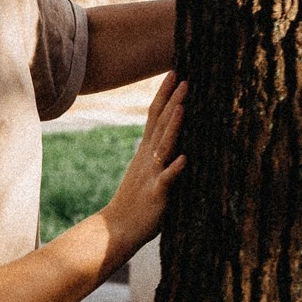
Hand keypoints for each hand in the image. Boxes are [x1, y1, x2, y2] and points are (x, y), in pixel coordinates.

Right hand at [100, 72, 186, 258]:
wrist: (116, 228)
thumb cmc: (136, 200)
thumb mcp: (146, 170)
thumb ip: (158, 151)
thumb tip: (173, 135)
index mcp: (146, 151)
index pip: (154, 115)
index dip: (165, 94)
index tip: (175, 72)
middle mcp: (148, 158)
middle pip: (160, 124)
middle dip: (172, 101)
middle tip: (185, 79)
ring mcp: (151, 174)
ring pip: (163, 146)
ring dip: (173, 127)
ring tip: (183, 108)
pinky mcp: (156, 194)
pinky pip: (166, 180)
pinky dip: (175, 169)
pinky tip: (185, 158)